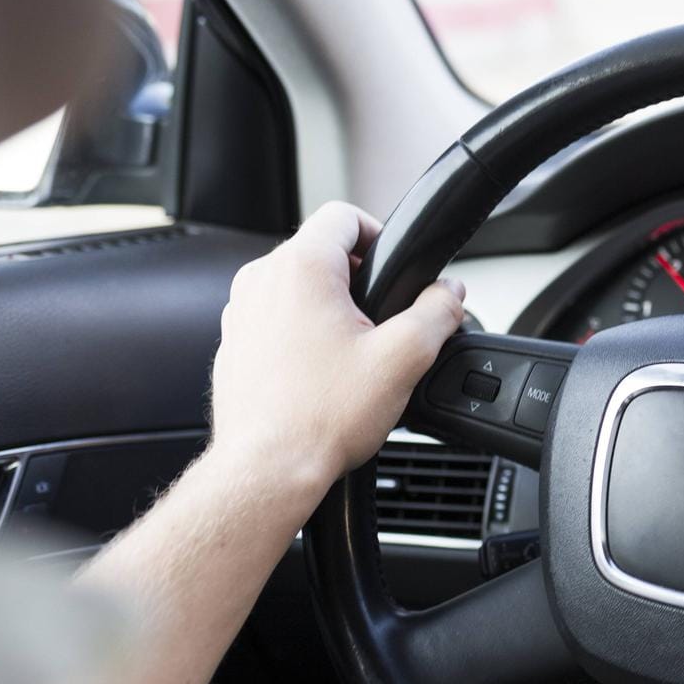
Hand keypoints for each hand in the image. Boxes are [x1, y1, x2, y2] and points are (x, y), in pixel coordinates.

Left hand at [208, 202, 464, 506]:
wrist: (268, 469)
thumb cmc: (321, 417)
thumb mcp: (404, 358)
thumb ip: (437, 312)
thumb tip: (450, 293)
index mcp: (301, 268)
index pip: (344, 215)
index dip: (380, 234)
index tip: (395, 267)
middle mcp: (261, 281)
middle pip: (320, 250)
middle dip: (358, 278)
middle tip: (384, 321)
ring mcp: (240, 313)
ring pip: (297, 286)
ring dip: (330, 306)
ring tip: (355, 352)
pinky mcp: (234, 344)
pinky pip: (275, 319)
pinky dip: (302, 333)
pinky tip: (324, 373)